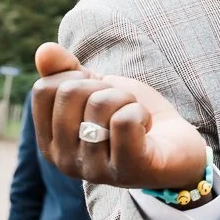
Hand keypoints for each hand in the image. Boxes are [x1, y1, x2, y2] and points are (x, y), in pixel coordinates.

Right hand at [32, 42, 208, 190]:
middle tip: (120, 105)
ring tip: (134, 117)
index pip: (44, 89)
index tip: (97, 93)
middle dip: (104, 86)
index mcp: (49, 142)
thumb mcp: (96, 88)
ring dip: (126, 100)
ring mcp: (94, 170)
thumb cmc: (130, 116)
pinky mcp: (127, 170)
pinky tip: (145, 129)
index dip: (77, 78)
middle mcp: (64, 161)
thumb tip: (43, 50)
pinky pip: (124, 121)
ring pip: (100, 104)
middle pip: (70, 92)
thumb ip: (67, 71)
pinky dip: (141, 113)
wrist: (176, 145)